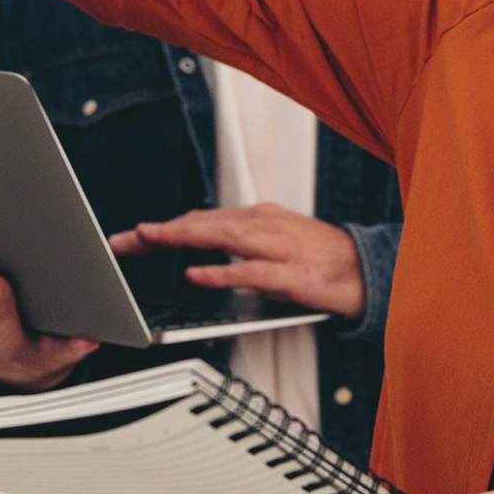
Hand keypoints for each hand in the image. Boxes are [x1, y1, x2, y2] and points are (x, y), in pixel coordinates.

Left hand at [108, 204, 365, 318]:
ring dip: (183, 237)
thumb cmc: (320, 259)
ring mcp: (279, 247)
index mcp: (259, 218)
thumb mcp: (275, 243)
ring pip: (223, 236)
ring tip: (151, 240)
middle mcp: (265, 225)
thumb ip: (240, 244)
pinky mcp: (292, 274)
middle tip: (126, 239)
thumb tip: (200, 251)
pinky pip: (251, 271)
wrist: (366, 271)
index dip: (165, 227)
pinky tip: (198, 273)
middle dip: (161, 231)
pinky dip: (222, 271)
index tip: (134, 237)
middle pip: (204, 223)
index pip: (202, 219)